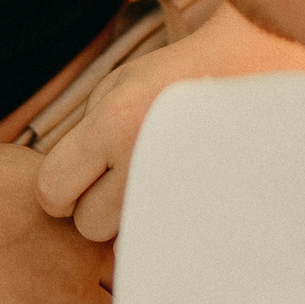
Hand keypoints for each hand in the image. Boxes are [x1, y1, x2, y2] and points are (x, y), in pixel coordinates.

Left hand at [36, 3, 304, 243]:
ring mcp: (179, 188)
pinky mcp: (210, 205)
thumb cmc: (177, 74)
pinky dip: (166, 219)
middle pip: (88, 225)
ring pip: (127, 239)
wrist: (252, 64)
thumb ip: (84, 135)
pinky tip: (179, 187)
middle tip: (125, 169)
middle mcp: (143, 161)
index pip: (52, 190)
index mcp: (113, 124)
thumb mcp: (117, 84)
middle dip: (99, 203)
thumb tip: (63, 188)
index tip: (79, 172)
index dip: (59, 186)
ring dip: (134, 215)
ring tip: (157, 174)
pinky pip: (165, 237)